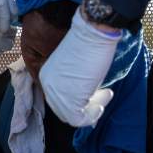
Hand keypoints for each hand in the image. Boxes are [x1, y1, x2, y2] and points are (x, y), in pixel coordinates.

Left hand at [39, 9, 118, 126]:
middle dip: (86, 107)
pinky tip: (106, 96)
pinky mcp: (68, 100)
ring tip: (106, 94)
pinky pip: (79, 119)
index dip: (80, 101)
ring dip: (93, 110)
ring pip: (72, 116)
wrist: (92, 34)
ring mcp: (56, 94)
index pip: (59, 100)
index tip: (96, 94)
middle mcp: (47, 86)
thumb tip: (87, 99)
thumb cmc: (89, 45)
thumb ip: (76, 85)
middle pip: (64, 110)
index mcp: (46, 76)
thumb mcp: (76, 68)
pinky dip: (94, 114)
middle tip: (103, 95)